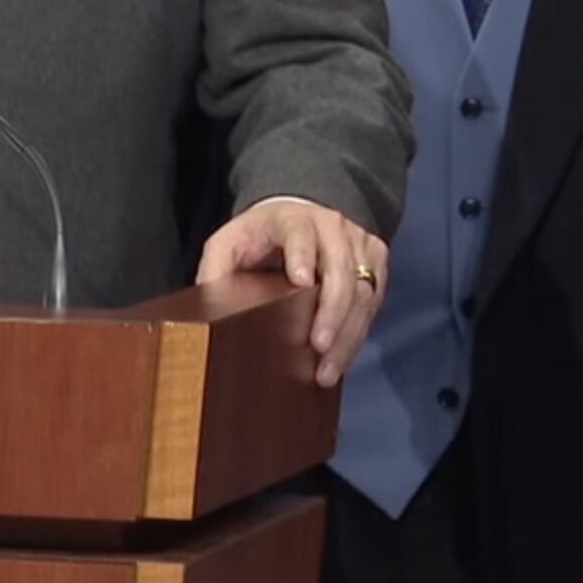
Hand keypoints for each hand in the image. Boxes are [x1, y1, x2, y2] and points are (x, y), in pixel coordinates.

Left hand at [197, 198, 388, 387]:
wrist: (302, 212)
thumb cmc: (260, 236)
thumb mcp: (228, 243)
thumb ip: (215, 272)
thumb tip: (207, 314)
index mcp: (292, 219)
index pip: (300, 232)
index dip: (301, 254)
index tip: (299, 280)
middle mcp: (331, 227)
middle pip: (340, 268)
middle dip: (331, 310)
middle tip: (317, 346)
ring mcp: (358, 244)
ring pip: (363, 290)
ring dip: (347, 333)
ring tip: (327, 370)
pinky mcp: (375, 263)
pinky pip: (373, 301)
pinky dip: (358, 333)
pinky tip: (341, 359)